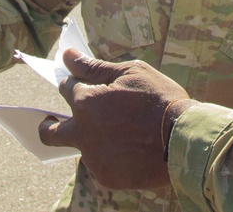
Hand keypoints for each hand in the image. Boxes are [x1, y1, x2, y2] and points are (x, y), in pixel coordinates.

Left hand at [39, 49, 189, 189]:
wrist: (183, 139)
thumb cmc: (159, 98)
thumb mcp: (131, 73)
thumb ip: (95, 66)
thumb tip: (67, 55)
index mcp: (86, 102)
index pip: (66, 88)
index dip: (74, 82)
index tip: (80, 82)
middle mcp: (82, 132)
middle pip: (50, 132)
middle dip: (49, 125)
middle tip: (54, 122)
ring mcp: (93, 157)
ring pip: (80, 147)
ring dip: (91, 138)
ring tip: (119, 132)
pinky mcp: (106, 176)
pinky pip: (101, 163)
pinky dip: (111, 155)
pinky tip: (132, 148)